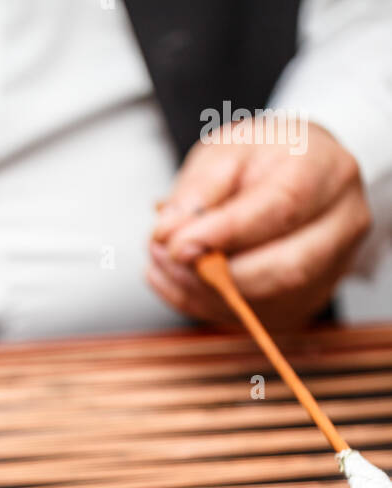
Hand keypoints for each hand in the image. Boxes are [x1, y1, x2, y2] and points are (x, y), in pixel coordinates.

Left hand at [147, 120, 370, 328]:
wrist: (298, 178)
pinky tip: (177, 280)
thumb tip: (170, 232)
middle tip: (167, 258)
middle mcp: (342, 224)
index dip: (226, 232)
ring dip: (204, 292)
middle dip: (217, 274)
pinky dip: (204, 304)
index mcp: (328, 171)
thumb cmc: (265, 160)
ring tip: (163, 264)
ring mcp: (330, 270)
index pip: (282, 208)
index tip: (178, 243)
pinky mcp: (306, 302)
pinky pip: (251, 319)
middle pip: (285, 268)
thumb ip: (200, 188)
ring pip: (267, 302)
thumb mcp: (227, 150)